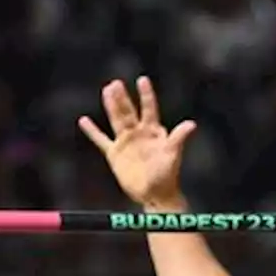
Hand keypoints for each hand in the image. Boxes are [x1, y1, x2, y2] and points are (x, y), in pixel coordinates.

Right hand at [79, 77, 196, 209]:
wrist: (156, 195)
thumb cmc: (167, 176)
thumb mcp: (173, 154)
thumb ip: (179, 138)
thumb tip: (191, 124)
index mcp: (154, 132)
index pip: (149, 109)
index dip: (146, 95)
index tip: (142, 80)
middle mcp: (139, 134)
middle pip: (129, 111)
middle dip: (123, 98)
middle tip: (116, 83)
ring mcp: (126, 143)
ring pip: (116, 120)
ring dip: (111, 106)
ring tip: (107, 90)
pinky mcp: (115, 154)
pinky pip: (101, 140)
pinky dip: (92, 131)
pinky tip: (84, 121)